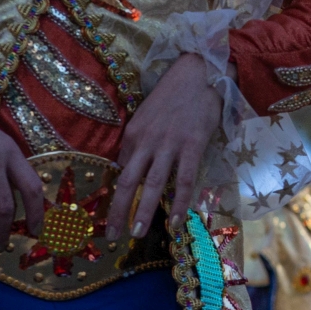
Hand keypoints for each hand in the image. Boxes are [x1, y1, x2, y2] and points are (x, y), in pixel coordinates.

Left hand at [109, 53, 223, 238]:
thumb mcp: (147, 115)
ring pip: (153, 185)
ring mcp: (170, 145)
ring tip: (138, 233)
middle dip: (119, 211)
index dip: (115, 195)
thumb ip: (138, 141)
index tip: (110, 216)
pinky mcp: (192, 146)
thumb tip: (128, 166)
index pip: (121, 169)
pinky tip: (176, 222)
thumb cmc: (174, 95)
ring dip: (144, 212)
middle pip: (128, 182)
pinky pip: (184, 181)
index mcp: (133, 133)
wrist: (200, 73)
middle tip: (114, 236)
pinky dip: (179, 203)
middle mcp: (147, 141)